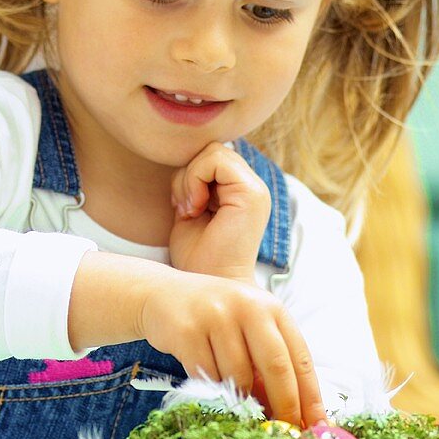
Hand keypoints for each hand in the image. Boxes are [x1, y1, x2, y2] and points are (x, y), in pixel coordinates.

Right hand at [138, 269, 326, 428]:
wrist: (161, 295)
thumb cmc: (213, 320)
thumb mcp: (247, 330)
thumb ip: (269, 363)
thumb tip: (293, 416)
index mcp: (271, 308)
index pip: (300, 358)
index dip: (310, 397)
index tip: (317, 427)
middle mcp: (248, 306)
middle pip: (277, 367)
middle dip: (284, 406)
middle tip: (285, 434)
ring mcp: (216, 316)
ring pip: (239, 377)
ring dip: (240, 400)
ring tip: (235, 402)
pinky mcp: (187, 330)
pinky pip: (207, 377)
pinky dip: (211, 390)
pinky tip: (207, 385)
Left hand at [168, 142, 270, 281]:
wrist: (208, 287)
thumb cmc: (197, 258)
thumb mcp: (190, 210)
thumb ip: (194, 183)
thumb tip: (185, 154)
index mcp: (242, 192)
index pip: (212, 157)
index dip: (190, 174)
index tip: (183, 207)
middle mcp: (253, 188)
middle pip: (212, 150)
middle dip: (189, 175)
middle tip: (185, 208)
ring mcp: (256, 190)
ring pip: (213, 151)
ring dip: (190, 179)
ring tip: (190, 210)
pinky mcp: (251, 194)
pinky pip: (215, 160)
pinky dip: (194, 179)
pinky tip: (194, 208)